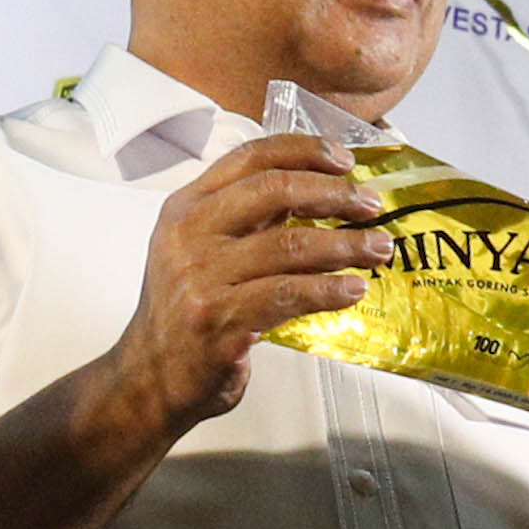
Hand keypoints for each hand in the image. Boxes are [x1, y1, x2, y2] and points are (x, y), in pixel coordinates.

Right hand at [104, 133, 389, 437]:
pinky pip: (288, 295)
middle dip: (333, 194)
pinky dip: (329, 290)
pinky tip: (355, 289)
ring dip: (346, 245)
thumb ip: (249, 221)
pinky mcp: (219, 321)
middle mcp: (189, 234)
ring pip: (289, 245)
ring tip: (379, 249)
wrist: (149, 377)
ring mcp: (201, 278)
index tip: (346, 159)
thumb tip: (322, 192)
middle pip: (273, 191)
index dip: (303, 151)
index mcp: (186, 207)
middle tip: (371, 206)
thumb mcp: (203, 251)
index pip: (249, 158)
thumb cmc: (190, 311)